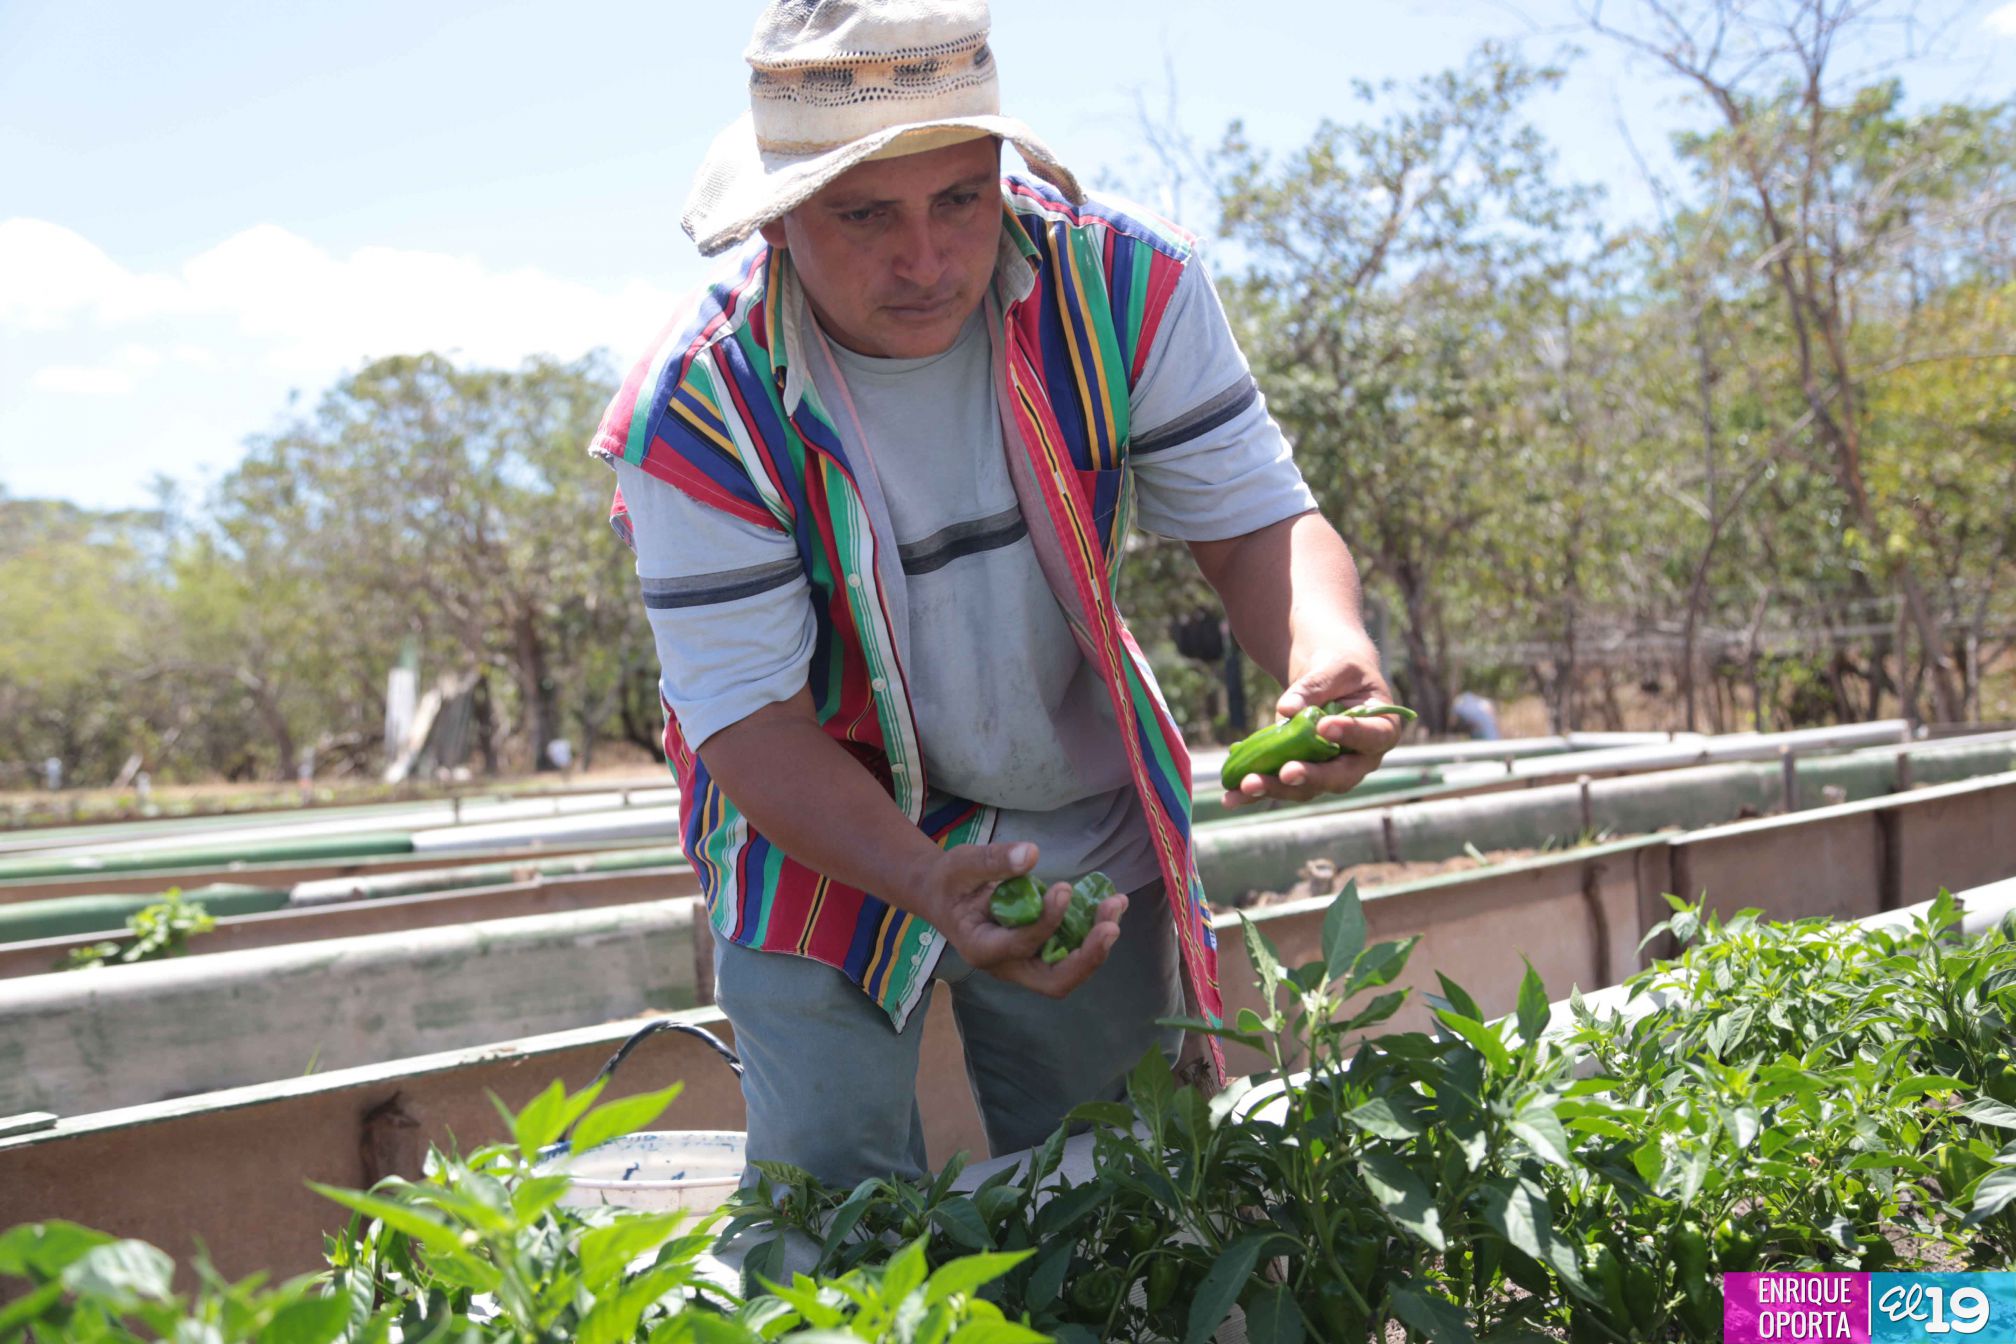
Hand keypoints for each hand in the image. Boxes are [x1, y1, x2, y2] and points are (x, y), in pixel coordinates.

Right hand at [914, 842, 1126, 997]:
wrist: (946, 896)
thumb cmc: (951, 882)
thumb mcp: (962, 864)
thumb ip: (993, 860)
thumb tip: (1031, 853)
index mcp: (981, 948)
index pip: (1020, 946)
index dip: (1046, 923)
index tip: (1063, 888)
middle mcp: (1006, 966)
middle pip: (1054, 982)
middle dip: (1087, 957)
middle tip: (1110, 926)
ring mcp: (1025, 964)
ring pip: (1068, 972)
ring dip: (1097, 945)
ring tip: (1115, 904)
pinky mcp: (1041, 953)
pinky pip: (1072, 953)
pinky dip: (1094, 933)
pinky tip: (1112, 903)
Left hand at [1221, 641, 1402, 808]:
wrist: (1331, 680)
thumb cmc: (1342, 670)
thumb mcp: (1334, 666)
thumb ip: (1315, 685)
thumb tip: (1287, 709)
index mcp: (1382, 729)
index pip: (1371, 737)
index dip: (1351, 735)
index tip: (1326, 726)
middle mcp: (1360, 760)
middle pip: (1338, 776)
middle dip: (1310, 776)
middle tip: (1287, 773)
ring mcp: (1330, 772)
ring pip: (1306, 788)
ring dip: (1276, 788)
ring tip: (1247, 784)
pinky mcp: (1302, 774)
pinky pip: (1280, 785)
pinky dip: (1255, 791)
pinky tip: (1232, 797)